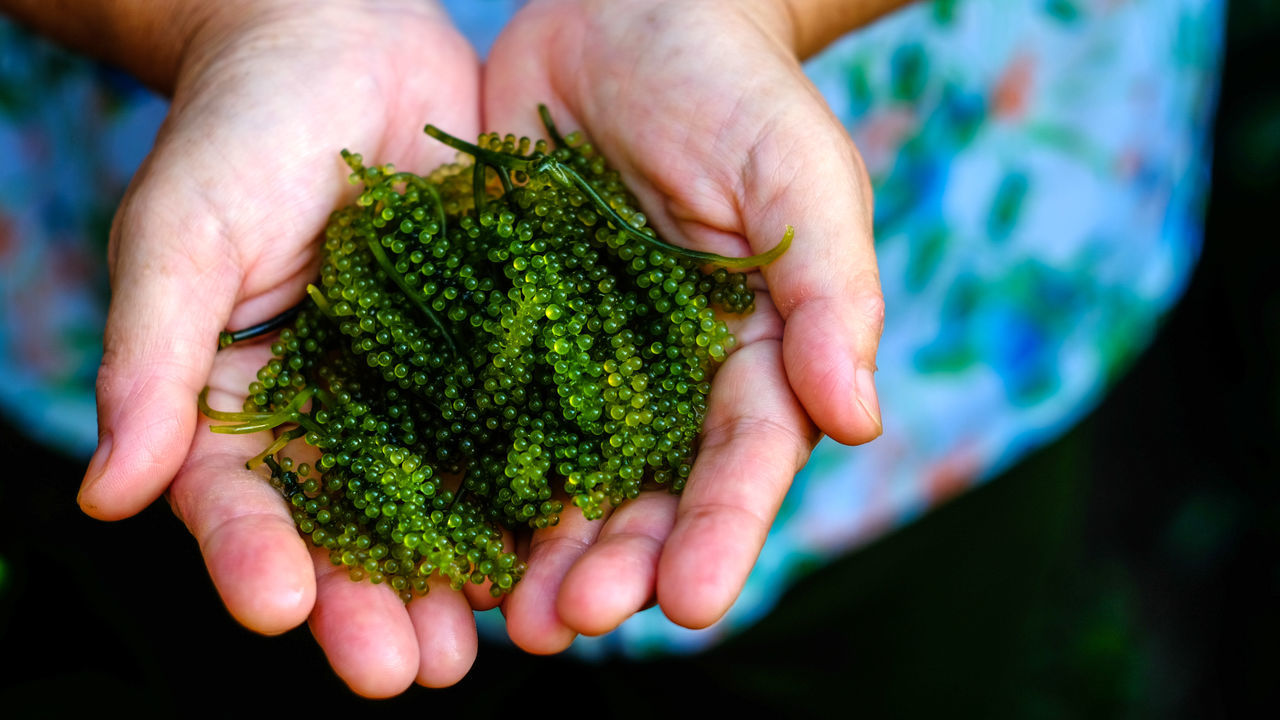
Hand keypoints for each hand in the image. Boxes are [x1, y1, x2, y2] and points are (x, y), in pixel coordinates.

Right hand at [74, 0, 487, 694]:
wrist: (344, 43)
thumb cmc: (240, 131)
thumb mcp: (183, 233)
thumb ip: (153, 357)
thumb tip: (109, 495)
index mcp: (242, 404)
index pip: (240, 501)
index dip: (255, 556)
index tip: (276, 607)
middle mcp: (337, 414)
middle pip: (351, 530)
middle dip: (375, 602)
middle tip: (410, 668)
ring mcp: (423, 389)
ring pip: (444, 500)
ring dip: (466, 575)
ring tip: (494, 638)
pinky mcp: (498, 351)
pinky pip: (521, 428)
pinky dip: (540, 489)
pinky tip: (564, 540)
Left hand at [482, 0, 883, 651]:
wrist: (624, 10)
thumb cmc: (730, 86)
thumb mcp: (798, 171)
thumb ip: (831, 292)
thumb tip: (860, 418)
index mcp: (751, 353)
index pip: (746, 459)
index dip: (724, 531)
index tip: (697, 603)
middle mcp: (664, 378)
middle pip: (648, 492)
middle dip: (619, 562)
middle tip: (575, 621)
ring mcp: (577, 361)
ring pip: (561, 475)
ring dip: (539, 549)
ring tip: (511, 615)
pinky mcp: (501, 330)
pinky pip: (481, 411)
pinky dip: (464, 474)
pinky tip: (437, 529)